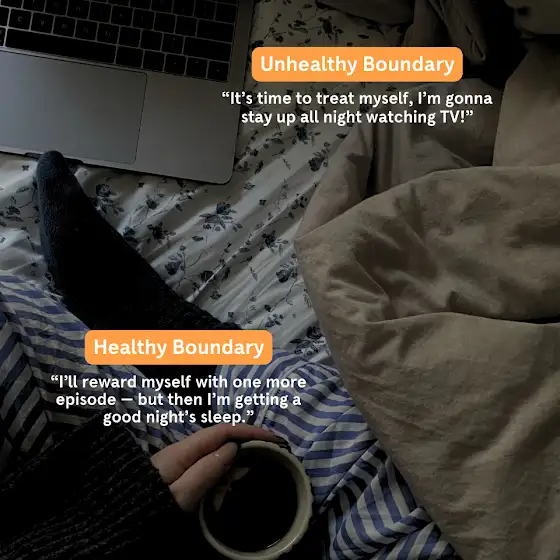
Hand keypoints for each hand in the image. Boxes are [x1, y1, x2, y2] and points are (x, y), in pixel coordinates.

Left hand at [151, 424, 280, 511]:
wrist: (113, 529)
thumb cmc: (147, 513)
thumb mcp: (180, 496)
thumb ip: (206, 470)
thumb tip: (232, 448)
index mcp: (182, 452)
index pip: (221, 431)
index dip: (248, 431)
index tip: (273, 438)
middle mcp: (179, 452)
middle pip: (218, 438)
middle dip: (245, 440)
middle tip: (271, 451)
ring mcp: (175, 465)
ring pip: (211, 451)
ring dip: (236, 453)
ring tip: (259, 462)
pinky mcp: (173, 477)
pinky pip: (204, 464)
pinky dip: (224, 466)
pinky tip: (232, 476)